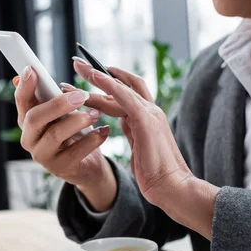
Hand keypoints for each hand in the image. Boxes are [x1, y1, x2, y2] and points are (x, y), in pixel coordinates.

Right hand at [13, 66, 116, 210]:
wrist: (86, 165)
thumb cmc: (72, 133)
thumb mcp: (61, 113)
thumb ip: (48, 96)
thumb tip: (30, 73)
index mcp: (27, 121)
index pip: (21, 101)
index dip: (24, 86)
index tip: (32, 70)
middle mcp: (29, 139)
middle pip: (34, 118)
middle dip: (57, 104)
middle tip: (81, 95)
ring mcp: (42, 156)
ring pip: (55, 135)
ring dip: (78, 121)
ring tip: (96, 113)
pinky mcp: (59, 168)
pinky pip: (75, 152)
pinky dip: (92, 139)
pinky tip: (104, 130)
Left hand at [67, 59, 218, 237]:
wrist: (172, 186)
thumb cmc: (155, 172)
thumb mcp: (139, 146)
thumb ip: (131, 130)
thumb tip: (119, 122)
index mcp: (147, 116)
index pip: (126, 91)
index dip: (107, 82)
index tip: (89, 74)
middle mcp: (150, 110)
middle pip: (122, 84)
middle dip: (98, 73)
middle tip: (78, 63)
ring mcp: (150, 114)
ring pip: (120, 89)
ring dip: (98, 77)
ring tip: (79, 67)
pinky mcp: (147, 121)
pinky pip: (126, 98)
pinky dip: (111, 85)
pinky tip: (96, 78)